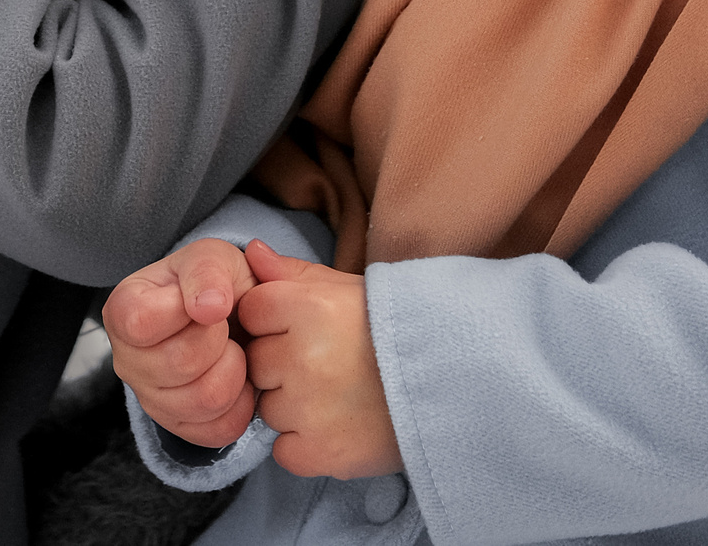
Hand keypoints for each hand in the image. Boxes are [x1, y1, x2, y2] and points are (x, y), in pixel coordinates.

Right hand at [105, 237, 259, 447]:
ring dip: (234, 370)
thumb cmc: (213, 282)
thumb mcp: (211, 256)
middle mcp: (127, 360)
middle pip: (178, 364)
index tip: (203, 301)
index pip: (141, 323)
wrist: (232, 313)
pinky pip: (220, 429)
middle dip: (218, 339)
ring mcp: (151, 399)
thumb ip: (207, 271)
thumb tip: (209, 308)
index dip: (183, 311)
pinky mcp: (181, 426)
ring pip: (203, 401)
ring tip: (231, 348)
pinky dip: (243, 402)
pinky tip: (238, 376)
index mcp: (123, 311)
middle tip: (223, 324)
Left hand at [239, 238, 403, 479]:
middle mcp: (302, 357)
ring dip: (294, 407)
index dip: (276, 321)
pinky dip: (305, 446)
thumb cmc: (396, 330)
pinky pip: (284, 451)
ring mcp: (308, 409)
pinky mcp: (320, 453)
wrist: (456, 384)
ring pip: (269, 408)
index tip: (308, 328)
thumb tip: (251, 253)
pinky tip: (339, 426)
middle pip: (257, 363)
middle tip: (328, 364)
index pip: (252, 312)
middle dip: (282, 365)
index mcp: (308, 308)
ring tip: (340, 395)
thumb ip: (294, 272)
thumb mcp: (348, 288)